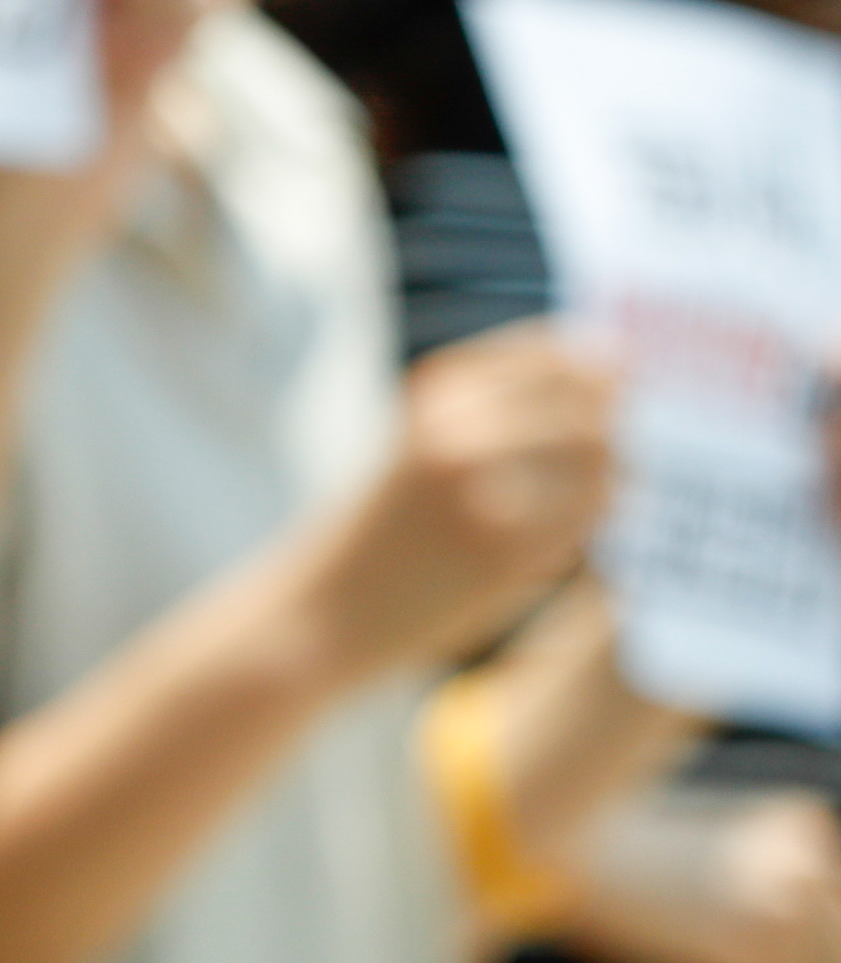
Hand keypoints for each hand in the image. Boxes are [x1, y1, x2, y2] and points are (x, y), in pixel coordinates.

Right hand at [307, 327, 616, 674]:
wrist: (324, 610)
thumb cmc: (382, 527)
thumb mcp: (421, 443)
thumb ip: (500, 410)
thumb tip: (616, 378)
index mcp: (433, 393)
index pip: (554, 353)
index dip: (604, 366)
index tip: (628, 385)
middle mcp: (457, 429)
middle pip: (591, 400)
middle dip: (625, 420)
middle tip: (639, 445)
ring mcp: (482, 490)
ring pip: (602, 459)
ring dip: (623, 472)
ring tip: (617, 488)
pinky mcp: (505, 551)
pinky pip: (591, 517)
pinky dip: (603, 518)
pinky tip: (587, 528)